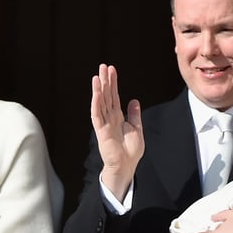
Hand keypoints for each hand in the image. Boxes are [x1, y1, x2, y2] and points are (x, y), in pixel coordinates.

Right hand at [90, 64, 144, 200]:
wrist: (126, 166)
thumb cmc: (131, 151)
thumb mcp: (136, 128)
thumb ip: (134, 115)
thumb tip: (134, 100)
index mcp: (118, 117)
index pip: (114, 96)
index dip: (113, 83)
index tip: (112, 70)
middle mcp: (109, 118)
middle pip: (106, 96)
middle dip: (105, 81)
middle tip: (103, 66)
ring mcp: (104, 124)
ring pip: (100, 103)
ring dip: (98, 89)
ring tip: (97, 76)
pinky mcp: (101, 131)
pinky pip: (97, 116)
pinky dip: (96, 104)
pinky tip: (96, 94)